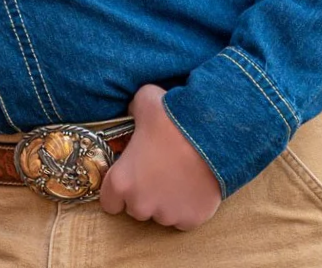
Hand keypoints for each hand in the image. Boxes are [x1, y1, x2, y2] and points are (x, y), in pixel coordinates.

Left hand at [99, 83, 221, 229]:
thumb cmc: (173, 119)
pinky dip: (187, 206)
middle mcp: (141, 205)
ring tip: (177, 175)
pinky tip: (193, 184)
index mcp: (122, 181)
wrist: (212, 135)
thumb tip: (132, 112)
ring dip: (165, 200)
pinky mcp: (191, 221)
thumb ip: (132, 110)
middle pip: (135, 207)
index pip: (109, 200)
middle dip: (143, 193)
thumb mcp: (144, 101)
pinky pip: (184, 218)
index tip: (129, 176)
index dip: (118, 187)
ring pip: (161, 214)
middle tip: (156, 170)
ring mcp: (167, 216)